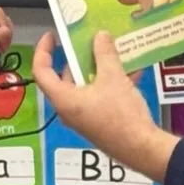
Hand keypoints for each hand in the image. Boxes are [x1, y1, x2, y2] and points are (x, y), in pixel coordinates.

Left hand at [0, 7, 12, 56]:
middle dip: (7, 32)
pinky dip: (5, 40)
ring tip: (2, 48)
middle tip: (4, 46)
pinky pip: (4, 32)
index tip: (5, 36)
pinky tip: (1, 48)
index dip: (4, 22)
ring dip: (7, 37)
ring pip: (6, 26)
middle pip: (4, 18)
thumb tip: (8, 30)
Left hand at [33, 30, 179, 182]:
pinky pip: (97, 97)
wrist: (142, 148)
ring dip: (97, 70)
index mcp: (64, 99)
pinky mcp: (98, 123)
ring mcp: (83, 118)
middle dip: (77, 59)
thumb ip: (105, 54)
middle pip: (64, 78)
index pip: (41, 72)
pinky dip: (108, 84)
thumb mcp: (113, 78)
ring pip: (84, 87)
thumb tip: (100, 35)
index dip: (43, 51)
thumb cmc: (121, 114)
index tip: (51, 36)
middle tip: (89, 43)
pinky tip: (130, 73)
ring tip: (112, 54)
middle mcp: (68, 110)